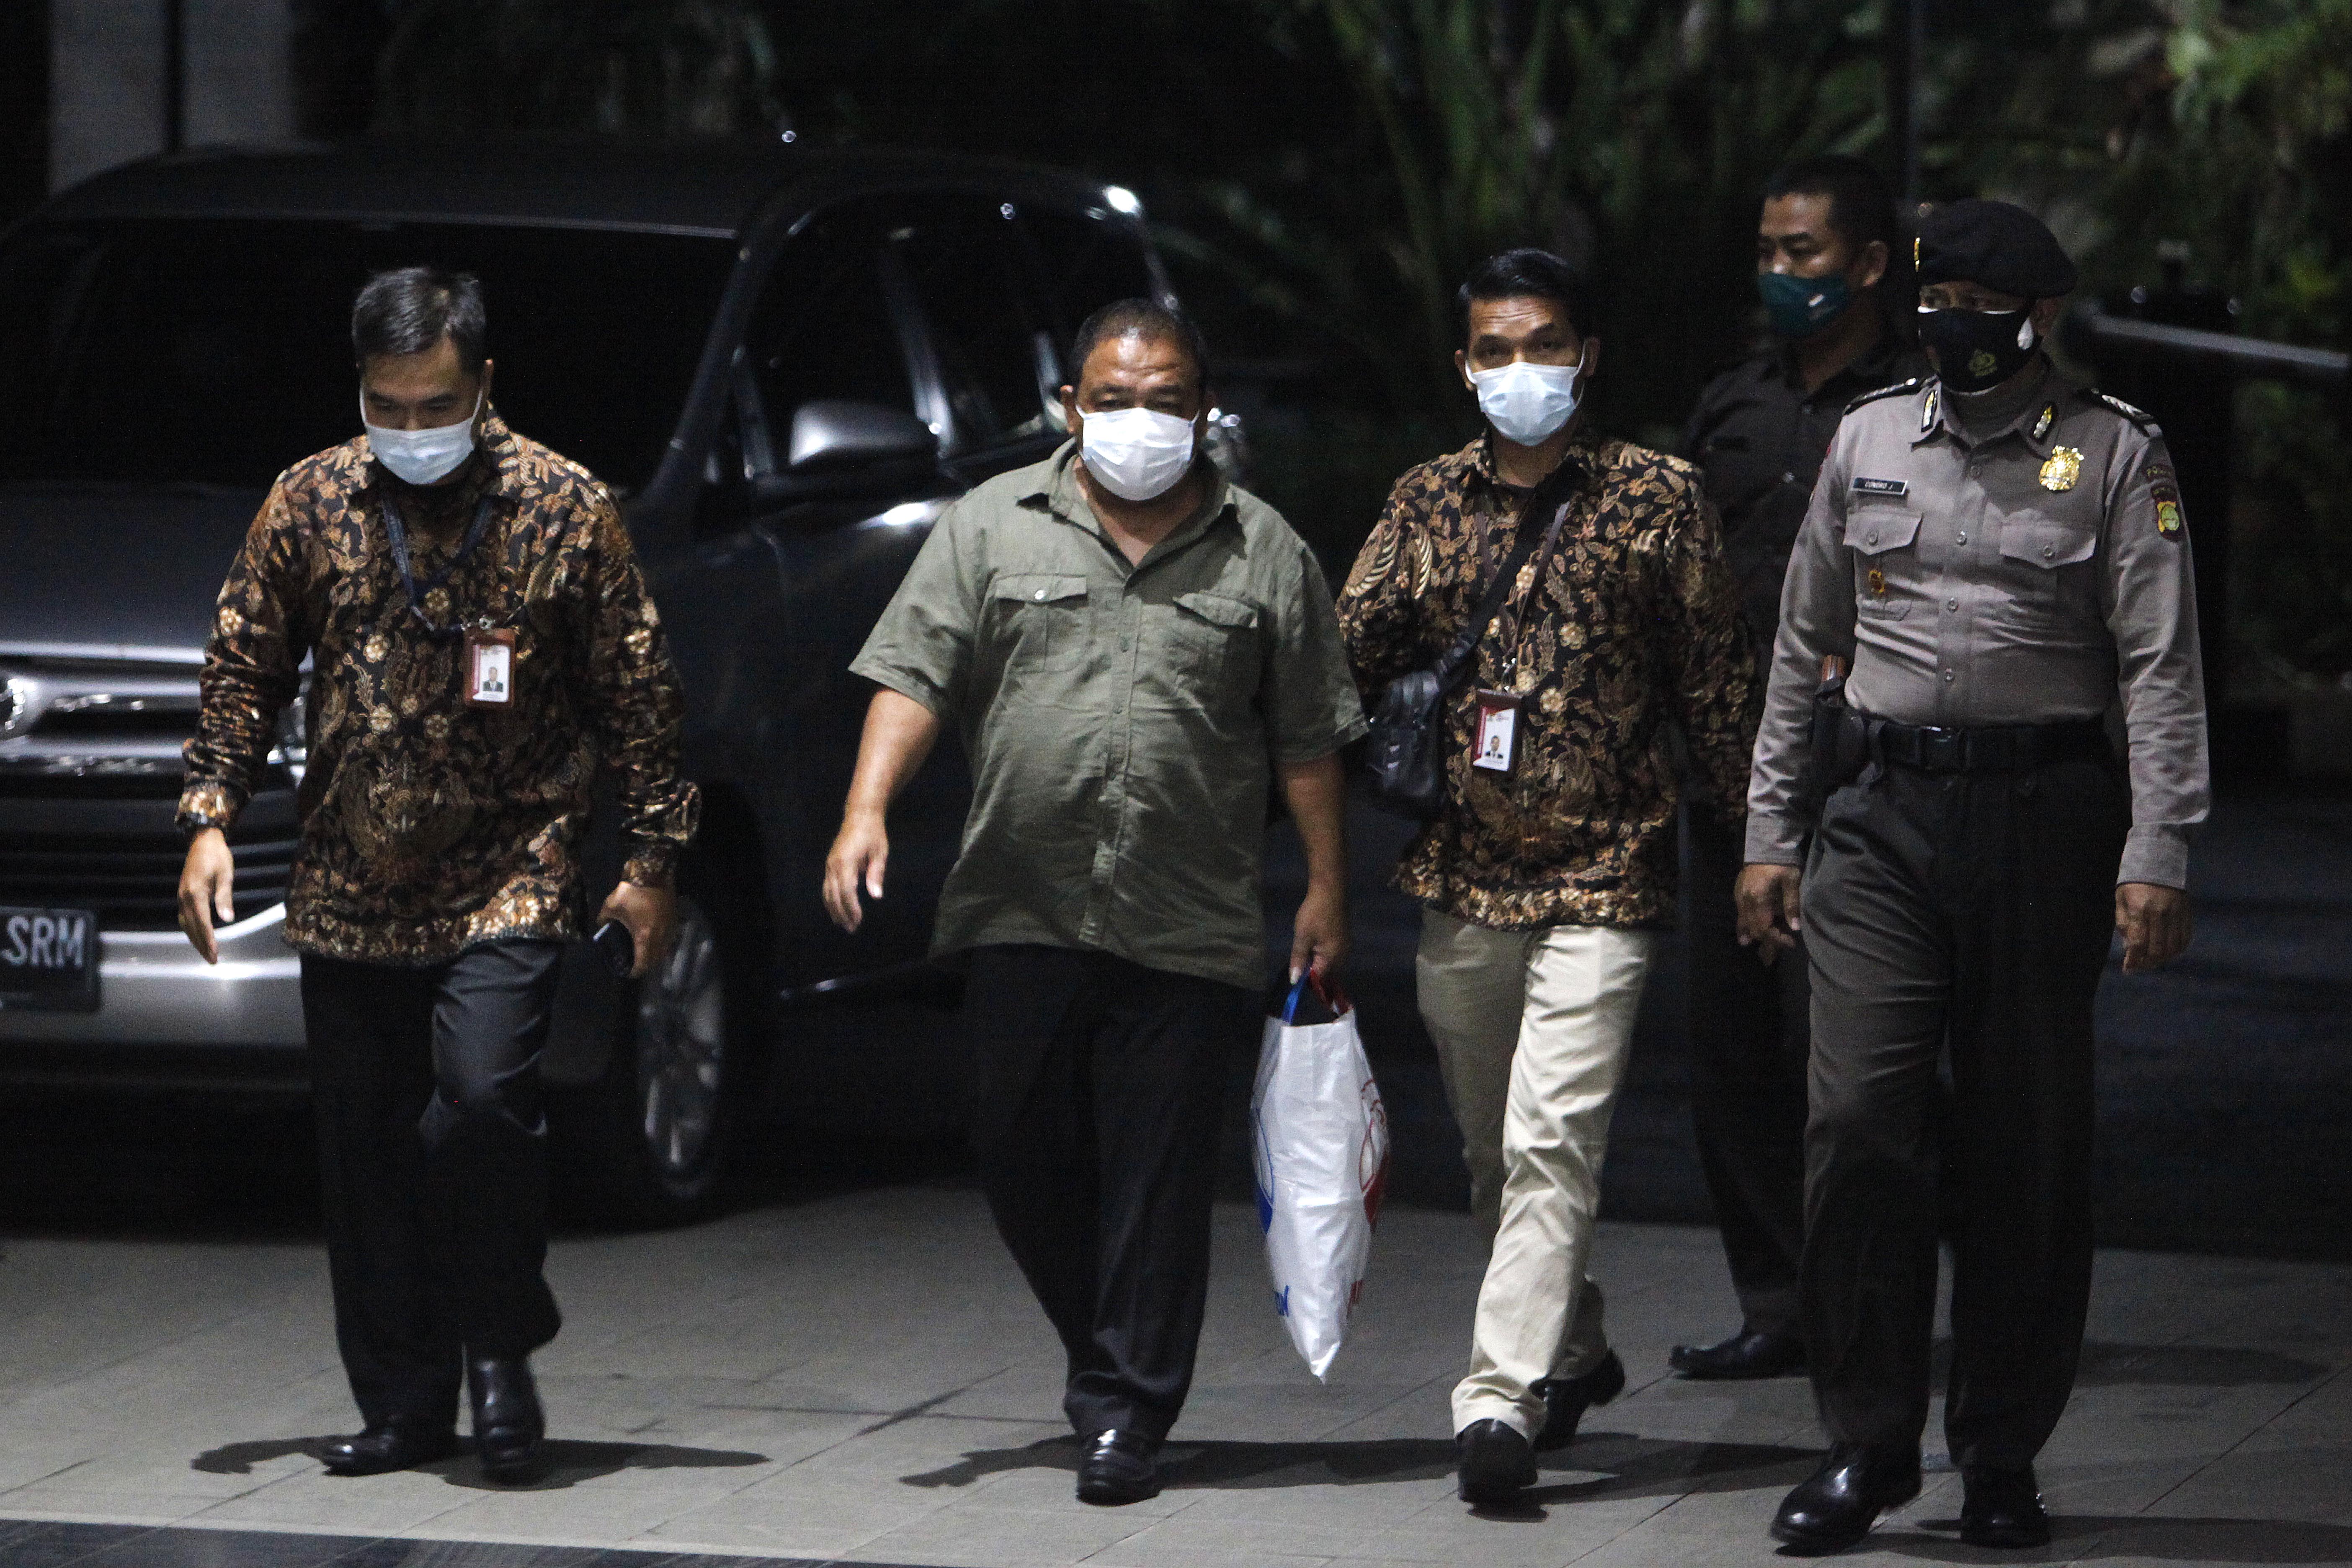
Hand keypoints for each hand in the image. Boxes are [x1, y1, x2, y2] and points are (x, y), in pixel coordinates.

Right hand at [177, 828, 235, 963]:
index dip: (208, 939)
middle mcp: (184, 897)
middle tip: (212, 961)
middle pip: (191, 927)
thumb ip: (225, 897)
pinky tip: (197, 936)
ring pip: (185, 924)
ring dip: (195, 939)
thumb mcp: (226, 875)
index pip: (202, 922)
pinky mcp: (182, 894)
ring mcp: (181, 896)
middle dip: (201, 945)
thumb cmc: (218, 856)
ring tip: (205, 953)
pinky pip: (184, 917)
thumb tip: (227, 919)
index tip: (215, 953)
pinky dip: (190, 929)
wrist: (203, 841)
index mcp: (195, 893)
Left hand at [596, 881, 676, 980]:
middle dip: (646, 966)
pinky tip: (654, 940)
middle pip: (655, 959)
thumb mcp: (611, 905)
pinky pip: (669, 939)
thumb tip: (601, 926)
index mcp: (644, 936)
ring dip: (655, 955)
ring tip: (645, 954)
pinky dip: (662, 944)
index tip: (629, 973)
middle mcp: (660, 936)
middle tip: (635, 965)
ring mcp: (670, 928)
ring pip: (664, 950)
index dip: (636, 971)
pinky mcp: (674, 920)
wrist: (654, 873)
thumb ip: (604, 919)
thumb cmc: (631, 891)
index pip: (643, 962)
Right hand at [823, 810, 888, 933]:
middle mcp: (833, 864)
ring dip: (834, 909)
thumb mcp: (879, 853)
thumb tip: (876, 896)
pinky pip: (826, 886)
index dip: (851, 908)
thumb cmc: (873, 833)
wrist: (860, 815)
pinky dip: (830, 899)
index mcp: (846, 862)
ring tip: (843, 923)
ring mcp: (829, 864)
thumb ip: (876, 874)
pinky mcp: (829, 863)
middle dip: (842, 913)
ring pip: (827, 892)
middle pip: (834, 895)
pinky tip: (836, 909)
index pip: (847, 891)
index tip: (858, 921)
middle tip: (851, 928)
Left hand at [1289, 884, 1347, 983]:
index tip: (1296, 984)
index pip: (1320, 980)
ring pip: (1332, 966)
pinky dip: (1324, 959)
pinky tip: (1314, 954)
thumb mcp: (1302, 937)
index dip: (1308, 984)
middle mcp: (1343, 957)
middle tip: (1299, 975)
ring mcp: (1345, 947)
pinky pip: (1334, 956)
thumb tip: (1294, 981)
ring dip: (1320, 968)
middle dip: (1315, 978)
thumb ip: (1299, 960)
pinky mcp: (1344, 939)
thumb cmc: (1315, 914)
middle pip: (1328, 975)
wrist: (1330, 891)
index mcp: (1333, 958)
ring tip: (1305, 966)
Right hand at [1735, 863, 1803, 962]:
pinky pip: (1739, 914)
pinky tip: (1745, 934)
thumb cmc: (1781, 863)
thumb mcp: (1791, 881)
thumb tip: (1795, 927)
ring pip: (1744, 923)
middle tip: (1782, 944)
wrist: (1766, 845)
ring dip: (1754, 935)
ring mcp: (1739, 897)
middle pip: (1754, 929)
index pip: (1765, 929)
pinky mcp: (1737, 893)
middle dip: (1768, 940)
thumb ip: (1792, 904)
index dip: (1778, 939)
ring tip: (1758, 946)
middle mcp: (1745, 901)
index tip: (1791, 943)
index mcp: (1758, 899)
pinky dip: (1744, 926)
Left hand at [2115, 882, 2190, 972]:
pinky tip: (2168, 952)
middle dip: (2147, 962)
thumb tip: (2129, 948)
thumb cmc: (2133, 882)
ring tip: (2153, 960)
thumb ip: (2123, 923)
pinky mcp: (2186, 912)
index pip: (2138, 943)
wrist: (2158, 861)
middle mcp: (2160, 913)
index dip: (2133, 960)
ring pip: (2173, 947)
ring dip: (2163, 959)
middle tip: (2140, 966)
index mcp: (2140, 909)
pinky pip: (2185, 938)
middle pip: (2156, 949)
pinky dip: (2177, 949)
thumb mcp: (2121, 899)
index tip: (2128, 969)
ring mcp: (2176, 913)